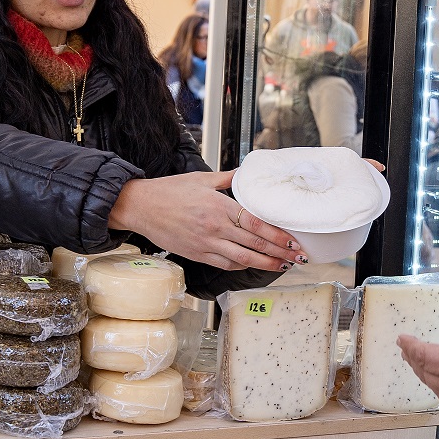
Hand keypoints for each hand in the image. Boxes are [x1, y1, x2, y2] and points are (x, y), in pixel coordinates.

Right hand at [109, 171, 304, 270]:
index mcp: (219, 206)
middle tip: (296, 256)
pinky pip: (225, 264)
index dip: (277, 235)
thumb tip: (246, 172)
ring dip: (265, 264)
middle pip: (255, 245)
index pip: (256, 224)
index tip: (291, 240)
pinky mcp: (197, 254)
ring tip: (282, 265)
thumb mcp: (201, 178)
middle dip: (279, 252)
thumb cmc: (169, 191)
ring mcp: (206, 243)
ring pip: (242, 259)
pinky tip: (253, 264)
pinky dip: (242, 266)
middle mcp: (215, 227)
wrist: (141, 207)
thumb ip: (228, 178)